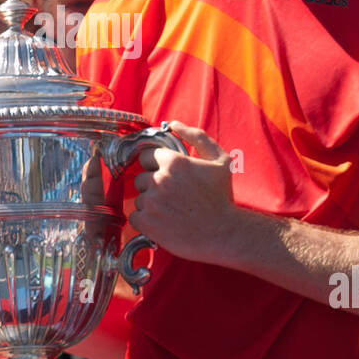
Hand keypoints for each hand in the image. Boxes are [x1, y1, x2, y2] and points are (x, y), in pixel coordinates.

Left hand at [129, 119, 244, 266]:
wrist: (224, 234)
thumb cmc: (222, 197)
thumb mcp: (220, 160)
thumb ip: (197, 137)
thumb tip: (173, 124)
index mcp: (173, 162)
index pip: (147, 157)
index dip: (157, 167)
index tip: (169, 179)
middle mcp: (159, 179)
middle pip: (141, 179)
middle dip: (153, 187)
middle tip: (172, 198)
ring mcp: (151, 201)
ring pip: (139, 199)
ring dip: (151, 205)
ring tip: (171, 212)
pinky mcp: (146, 222)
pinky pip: (135, 217)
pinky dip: (146, 222)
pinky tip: (163, 224)